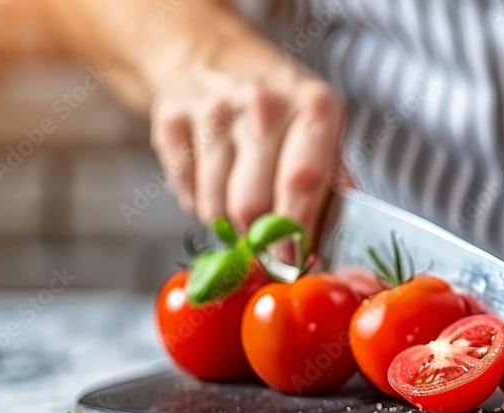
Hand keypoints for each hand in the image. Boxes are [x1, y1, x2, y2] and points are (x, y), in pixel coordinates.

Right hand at [149, 39, 344, 234]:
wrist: (211, 57)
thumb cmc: (280, 108)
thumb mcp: (321, 133)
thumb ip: (331, 189)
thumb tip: (323, 248)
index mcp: (313, 107)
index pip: (303, 182)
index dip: (295, 233)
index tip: (292, 262)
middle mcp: (264, 103)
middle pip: (252, 206)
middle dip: (259, 239)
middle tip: (265, 243)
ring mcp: (213, 109)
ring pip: (215, 208)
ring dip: (229, 223)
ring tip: (241, 200)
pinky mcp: (172, 120)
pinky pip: (186, 194)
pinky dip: (200, 202)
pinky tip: (213, 180)